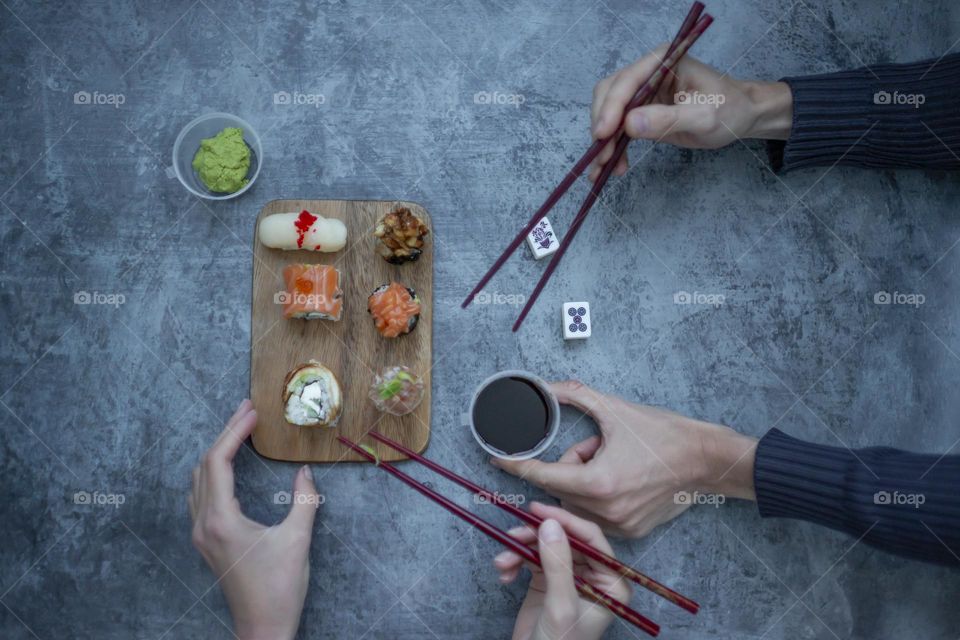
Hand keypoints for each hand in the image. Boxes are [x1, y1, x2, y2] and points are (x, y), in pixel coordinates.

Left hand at [189, 400, 319, 639]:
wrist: (262, 628)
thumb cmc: (280, 588)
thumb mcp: (297, 541)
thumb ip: (304, 502)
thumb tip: (305, 472)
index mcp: (221, 520)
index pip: (217, 462)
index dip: (234, 432)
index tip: (252, 412)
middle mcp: (204, 523)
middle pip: (205, 465)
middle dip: (225, 434)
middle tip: (247, 409)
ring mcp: (201, 533)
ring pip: (198, 479)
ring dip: (216, 451)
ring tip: (239, 430)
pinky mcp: (207, 541)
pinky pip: (200, 495)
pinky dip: (213, 471)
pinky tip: (228, 466)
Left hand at [492, 381, 756, 536]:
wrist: (706, 460)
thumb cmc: (663, 434)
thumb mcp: (615, 410)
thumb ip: (575, 396)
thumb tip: (544, 386)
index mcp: (597, 482)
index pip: (541, 475)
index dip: (516, 464)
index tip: (496, 457)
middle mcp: (605, 510)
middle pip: (560, 489)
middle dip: (568, 466)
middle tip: (595, 447)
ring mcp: (618, 526)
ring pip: (577, 503)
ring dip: (582, 482)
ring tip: (613, 461)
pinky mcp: (630, 533)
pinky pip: (597, 514)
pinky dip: (599, 497)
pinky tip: (622, 479)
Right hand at [494, 503, 630, 639]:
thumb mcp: (560, 605)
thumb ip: (558, 564)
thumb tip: (550, 523)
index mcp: (611, 582)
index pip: (592, 539)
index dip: (565, 521)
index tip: (538, 510)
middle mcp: (593, 576)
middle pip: (565, 539)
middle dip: (535, 537)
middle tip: (513, 535)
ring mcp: (569, 577)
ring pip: (545, 546)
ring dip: (520, 550)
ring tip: (503, 562)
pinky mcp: (547, 581)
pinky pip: (532, 559)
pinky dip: (516, 562)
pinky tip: (505, 573)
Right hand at [588, 44, 792, 179]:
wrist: (741, 117)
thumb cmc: (730, 109)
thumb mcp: (704, 116)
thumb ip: (667, 119)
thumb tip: (628, 125)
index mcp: (662, 62)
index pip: (626, 81)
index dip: (610, 107)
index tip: (603, 134)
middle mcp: (647, 73)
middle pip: (609, 95)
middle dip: (602, 125)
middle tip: (602, 155)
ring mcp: (642, 93)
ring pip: (608, 114)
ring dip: (603, 141)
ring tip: (606, 168)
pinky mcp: (642, 113)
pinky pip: (618, 129)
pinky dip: (613, 147)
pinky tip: (615, 166)